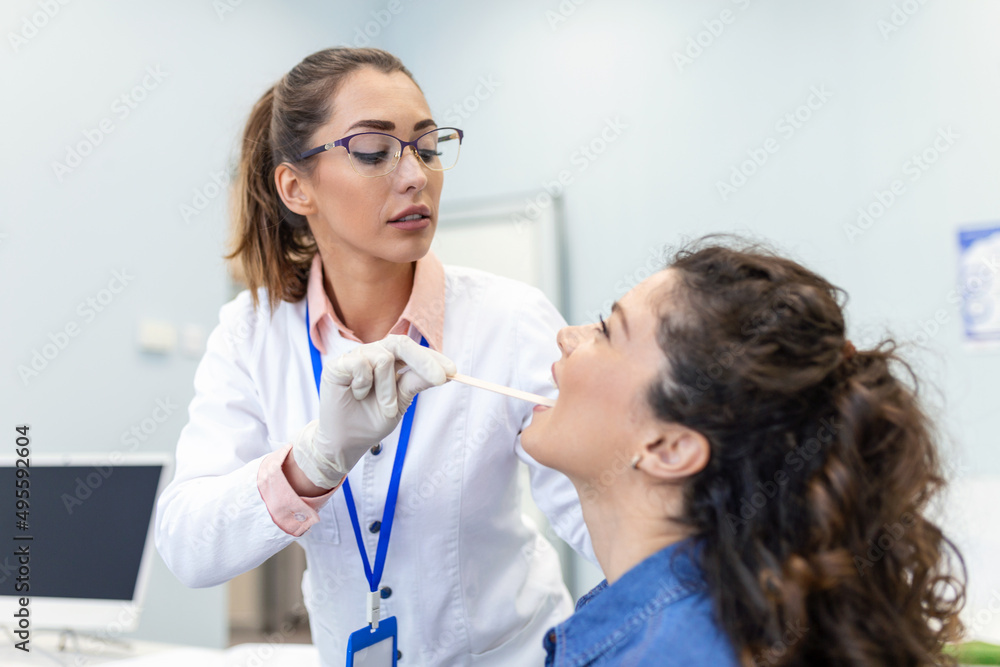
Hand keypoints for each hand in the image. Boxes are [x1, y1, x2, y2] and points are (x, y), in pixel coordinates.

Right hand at [292, 335, 455, 488]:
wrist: (346, 442)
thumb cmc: (372, 421)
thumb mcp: (401, 403)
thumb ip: (416, 383)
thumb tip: (444, 373)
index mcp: (390, 361)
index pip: (414, 351)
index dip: (434, 358)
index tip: (453, 372)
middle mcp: (373, 354)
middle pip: (401, 343)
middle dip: (423, 361)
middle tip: (439, 379)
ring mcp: (355, 357)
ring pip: (383, 359)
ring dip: (388, 389)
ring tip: (384, 407)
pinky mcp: (338, 364)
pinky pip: (361, 365)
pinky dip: (364, 385)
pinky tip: (357, 395)